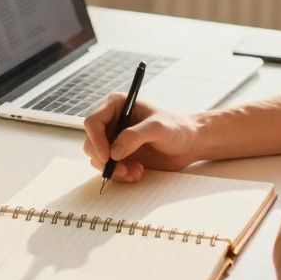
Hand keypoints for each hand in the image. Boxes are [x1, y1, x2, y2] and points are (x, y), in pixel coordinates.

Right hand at [82, 93, 202, 182]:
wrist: (189, 144)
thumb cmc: (177, 128)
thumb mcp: (158, 128)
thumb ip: (134, 136)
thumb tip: (113, 151)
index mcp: (116, 105)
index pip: (92, 122)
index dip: (95, 140)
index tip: (107, 157)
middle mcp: (111, 121)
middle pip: (91, 142)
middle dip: (104, 159)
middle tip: (121, 169)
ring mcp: (114, 139)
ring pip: (98, 158)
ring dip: (114, 169)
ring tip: (135, 171)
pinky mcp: (120, 154)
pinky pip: (109, 168)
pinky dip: (120, 174)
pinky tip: (138, 172)